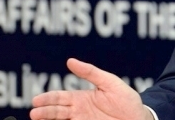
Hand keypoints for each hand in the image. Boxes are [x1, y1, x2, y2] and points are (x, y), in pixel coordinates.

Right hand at [30, 58, 152, 119]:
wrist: (141, 119)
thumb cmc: (127, 100)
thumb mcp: (110, 82)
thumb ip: (91, 72)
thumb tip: (70, 61)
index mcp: (82, 98)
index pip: (60, 98)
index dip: (48, 99)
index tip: (36, 100)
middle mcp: (79, 112)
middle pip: (57, 112)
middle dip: (44, 112)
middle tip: (34, 112)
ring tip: (37, 118)